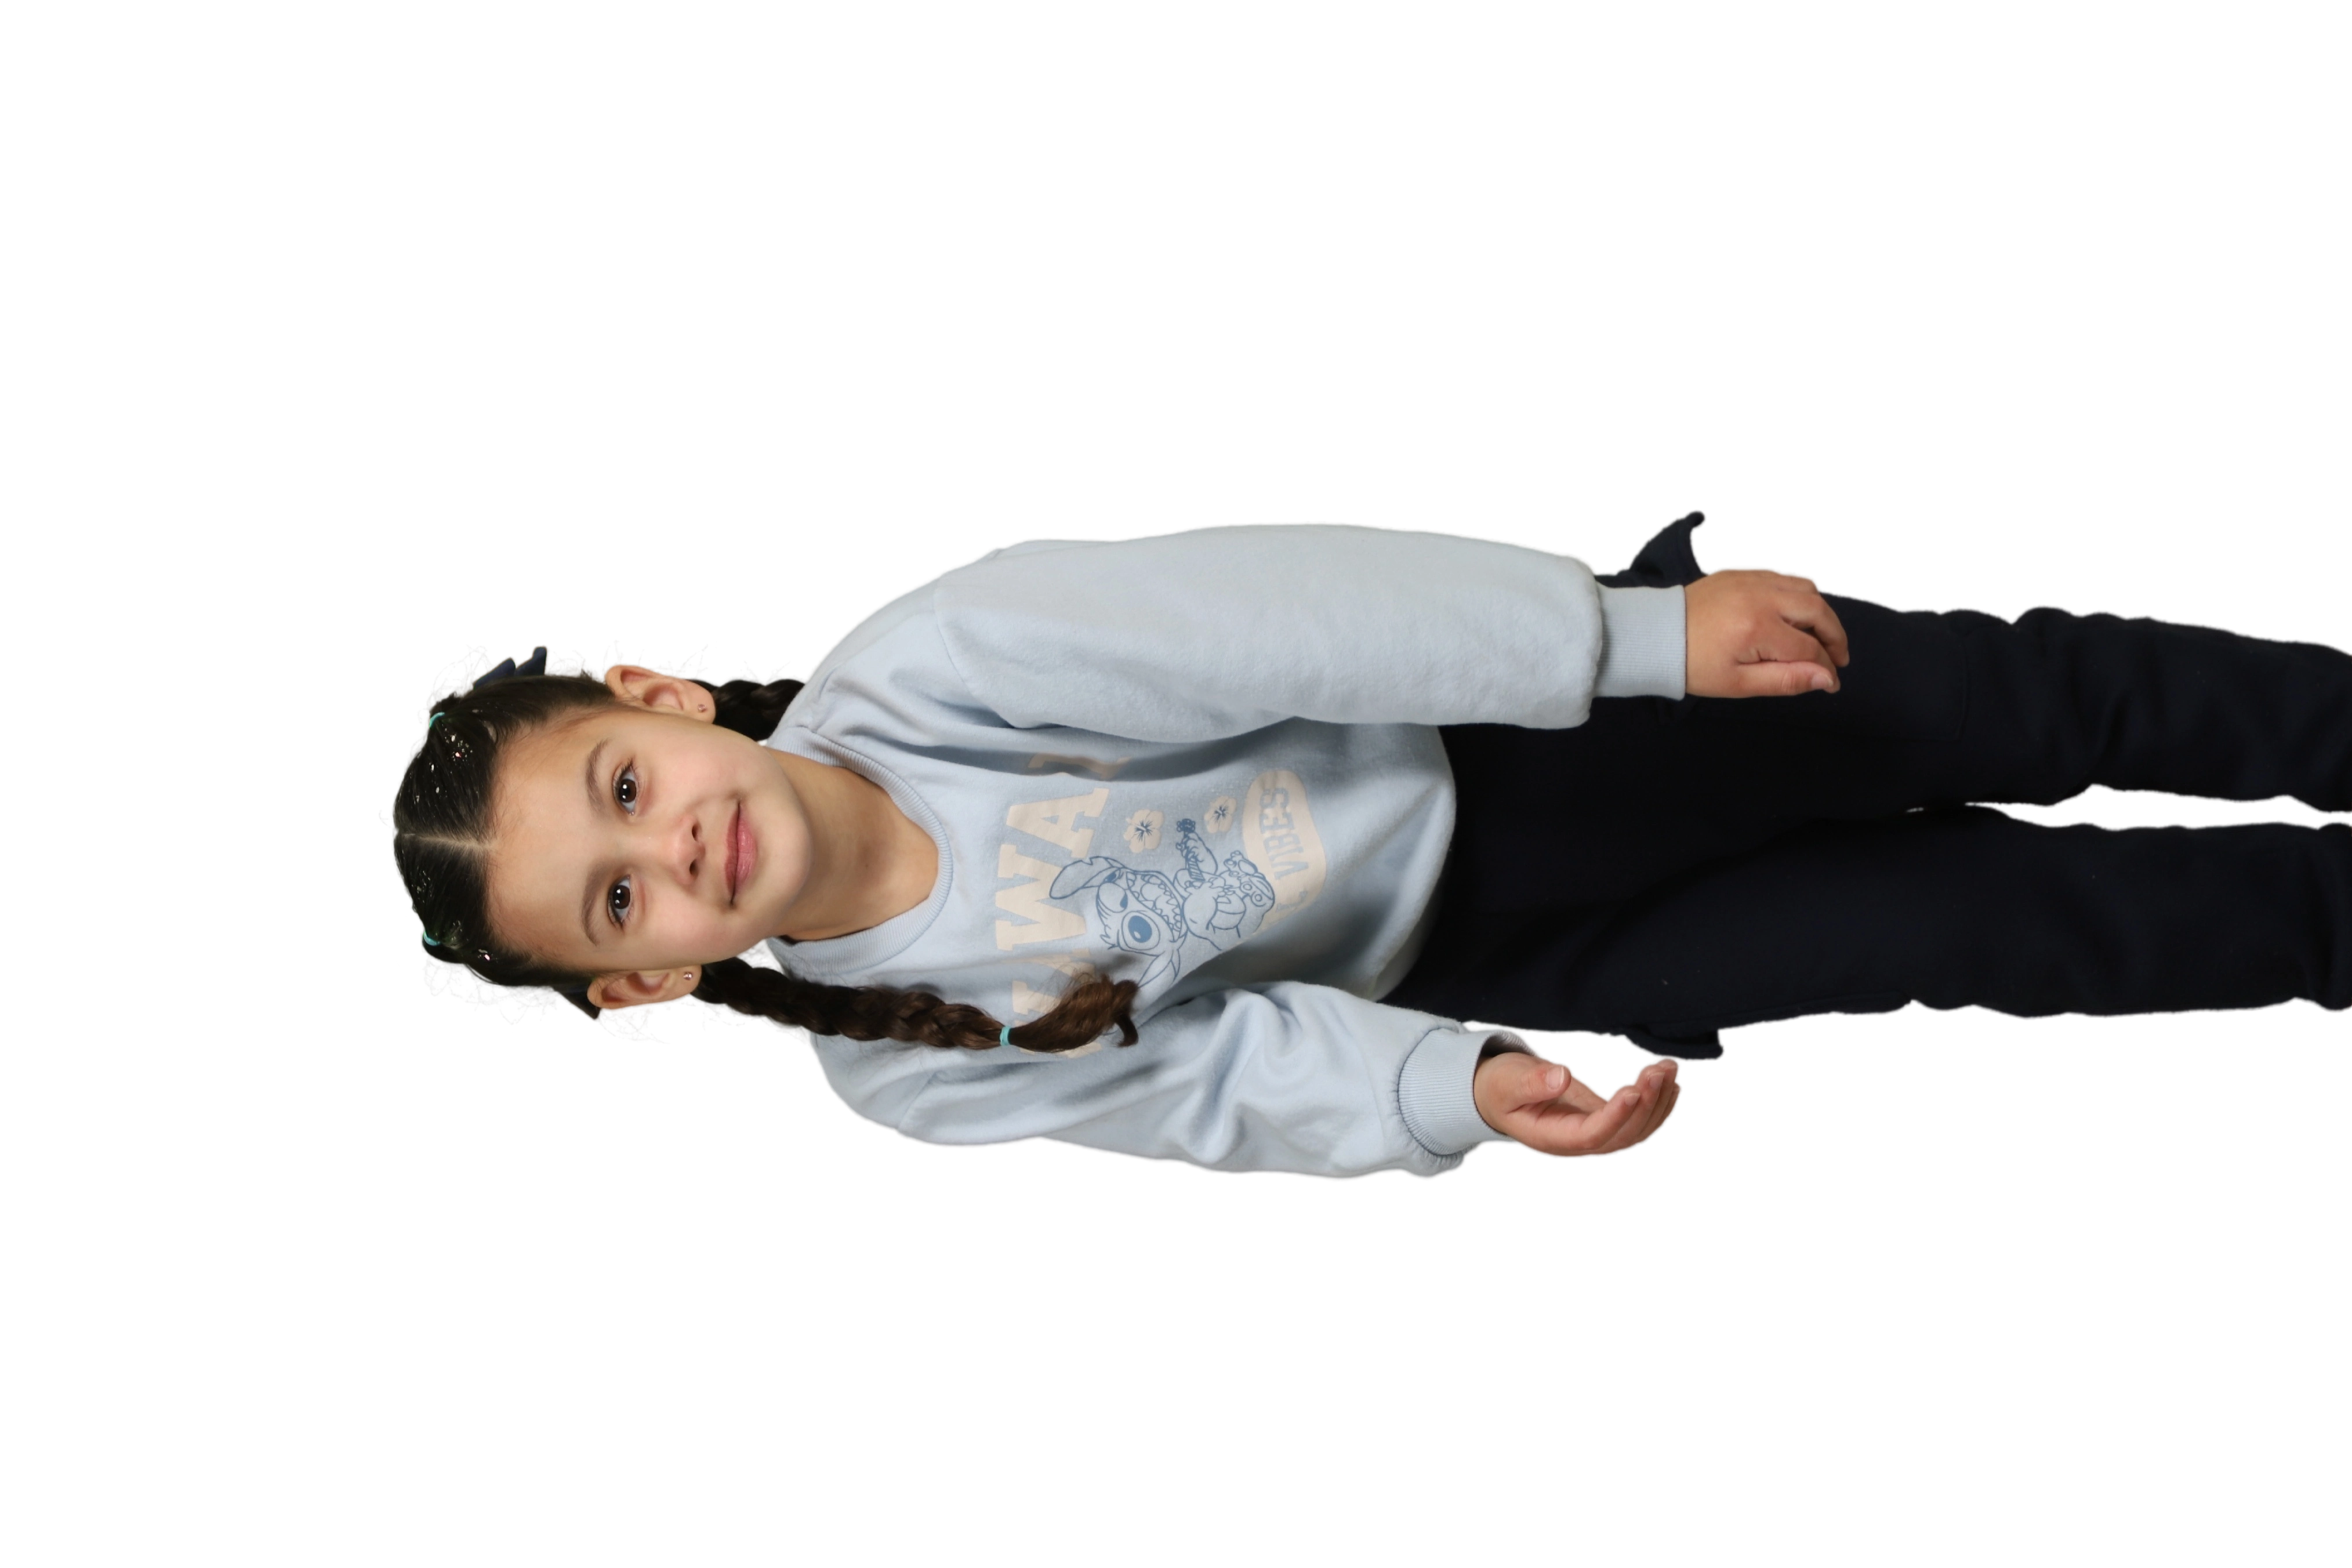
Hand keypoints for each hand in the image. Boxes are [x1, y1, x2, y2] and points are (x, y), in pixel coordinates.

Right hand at [1473, 1051, 1685, 1158]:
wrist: (1497, 1094)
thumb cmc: (1500, 1088)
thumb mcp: (1507, 1081)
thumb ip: (1531, 1083)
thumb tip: (1560, 1078)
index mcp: (1553, 1138)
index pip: (1593, 1134)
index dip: (1617, 1115)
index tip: (1634, 1088)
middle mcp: (1579, 1142)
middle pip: (1623, 1133)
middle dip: (1647, 1102)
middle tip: (1662, 1068)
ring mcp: (1595, 1134)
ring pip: (1637, 1128)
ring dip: (1658, 1100)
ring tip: (1670, 1067)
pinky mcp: (1605, 1121)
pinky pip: (1637, 1119)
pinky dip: (1657, 1101)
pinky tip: (1670, 1081)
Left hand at [1684, 565, 1851, 698]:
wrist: (1655, 635)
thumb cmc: (1693, 665)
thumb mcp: (1738, 683)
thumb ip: (1785, 680)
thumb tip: (1827, 679)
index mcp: (1757, 628)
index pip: (1809, 648)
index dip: (1825, 668)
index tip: (1832, 683)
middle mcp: (1760, 596)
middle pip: (1817, 610)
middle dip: (1834, 636)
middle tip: (1837, 658)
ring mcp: (1752, 579)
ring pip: (1805, 587)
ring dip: (1820, 612)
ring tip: (1820, 637)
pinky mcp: (1743, 573)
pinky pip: (1784, 578)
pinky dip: (1799, 595)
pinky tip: (1796, 616)